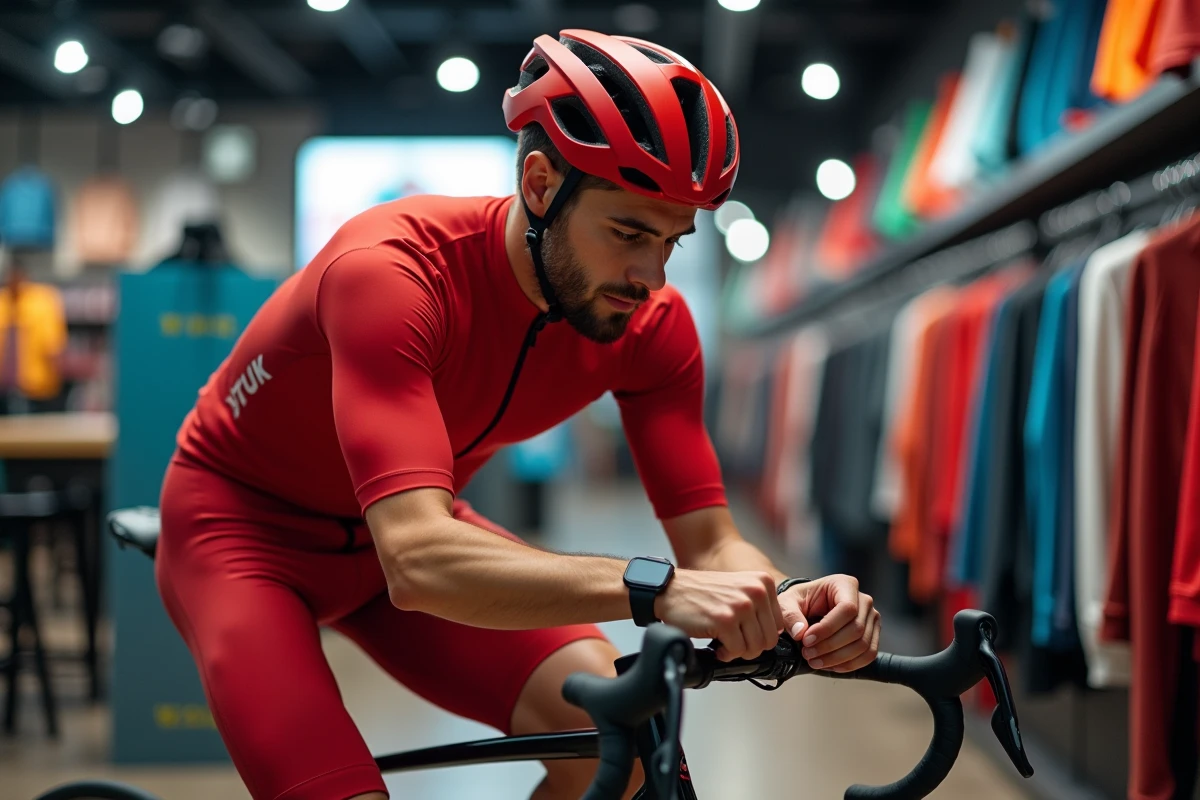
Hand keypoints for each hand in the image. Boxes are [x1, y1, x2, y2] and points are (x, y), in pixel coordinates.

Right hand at [653, 569, 785, 661]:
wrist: (671, 589)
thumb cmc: (702, 592)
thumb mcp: (739, 588)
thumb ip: (760, 606)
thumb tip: (775, 634)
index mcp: (763, 582)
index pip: (779, 625)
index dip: (759, 634)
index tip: (744, 633)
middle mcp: (755, 592)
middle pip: (769, 639)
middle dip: (749, 646)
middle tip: (732, 640)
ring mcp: (741, 606)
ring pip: (754, 648)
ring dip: (737, 651)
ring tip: (723, 641)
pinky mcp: (725, 621)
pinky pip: (736, 652)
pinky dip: (725, 654)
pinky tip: (715, 643)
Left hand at [778, 575, 878, 672]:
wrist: (809, 607)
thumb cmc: (800, 601)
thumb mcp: (787, 602)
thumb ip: (790, 615)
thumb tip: (800, 633)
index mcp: (845, 585)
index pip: (847, 608)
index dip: (827, 628)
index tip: (807, 640)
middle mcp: (864, 600)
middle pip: (856, 629)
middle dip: (830, 647)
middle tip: (808, 654)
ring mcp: (871, 618)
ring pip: (863, 645)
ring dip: (837, 659)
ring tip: (815, 661)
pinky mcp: (872, 635)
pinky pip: (868, 655)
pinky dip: (849, 664)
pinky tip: (830, 665)